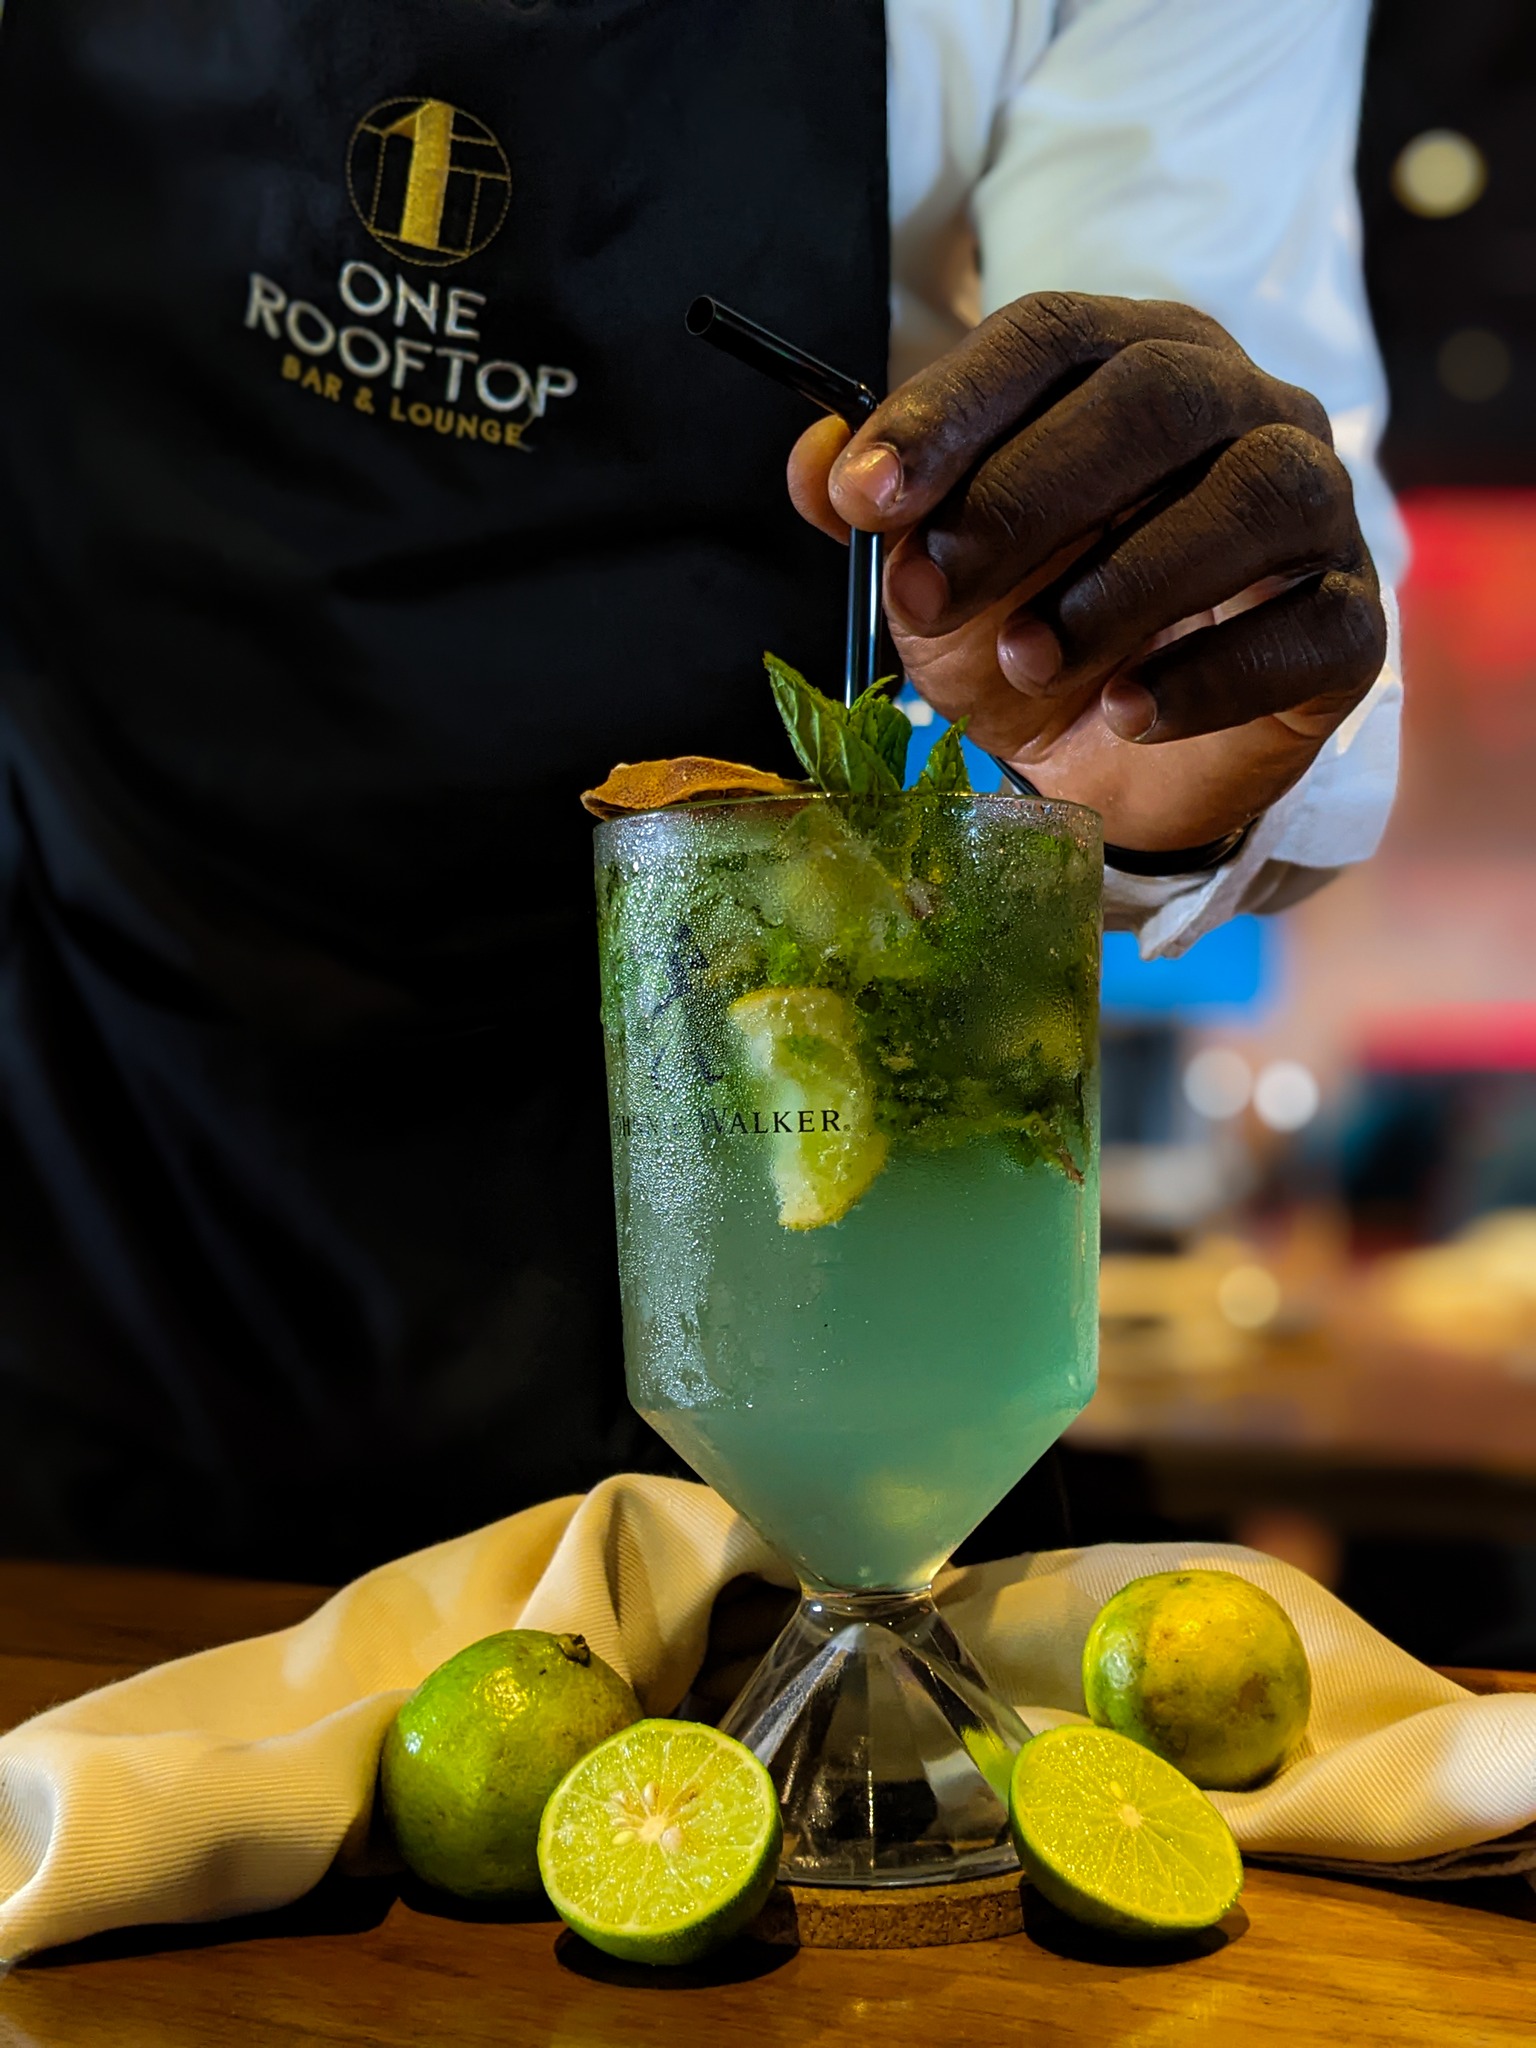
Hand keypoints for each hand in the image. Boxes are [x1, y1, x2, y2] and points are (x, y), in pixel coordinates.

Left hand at [788, 293, 1385, 853]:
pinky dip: (1206, 675)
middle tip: (925, 593)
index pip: (1051, 334)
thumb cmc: (1029, 626)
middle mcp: (1241, 407)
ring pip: (1248, 500)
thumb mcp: (933, 570)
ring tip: (1025, 658)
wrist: (1113, 759)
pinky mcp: (1351, 624)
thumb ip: (878, 512)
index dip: (951, 408)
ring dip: (1121, 584)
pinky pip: (1306, 629)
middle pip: (1153, 398)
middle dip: (1024, 498)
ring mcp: (1314, 509)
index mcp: (1132, 359)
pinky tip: (1123, 714)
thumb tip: (816, 463)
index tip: (865, 497)